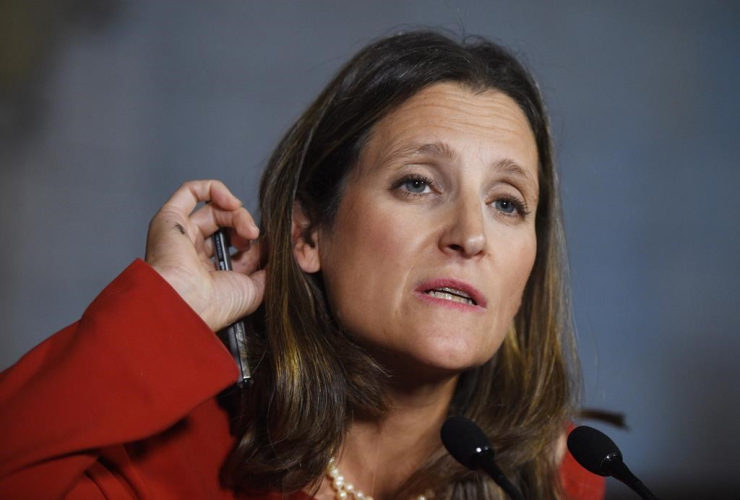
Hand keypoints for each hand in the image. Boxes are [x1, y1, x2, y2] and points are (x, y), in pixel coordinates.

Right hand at [145, 180, 264, 330]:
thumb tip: (282, 254)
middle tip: (254, 236)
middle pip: (225, 225)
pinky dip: (215, 189)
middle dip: (245, 226)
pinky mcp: (169, 219)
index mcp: (211, 273)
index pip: (237, 247)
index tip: (271, 243)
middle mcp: (194, 254)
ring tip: (247, 229)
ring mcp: (181, 235)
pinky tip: (231, 202)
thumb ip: (269, 270)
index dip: (255, 241)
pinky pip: (190, 192)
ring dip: (237, 213)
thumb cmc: (215, 305)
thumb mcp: (256, 290)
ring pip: (213, 209)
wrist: (187, 304)